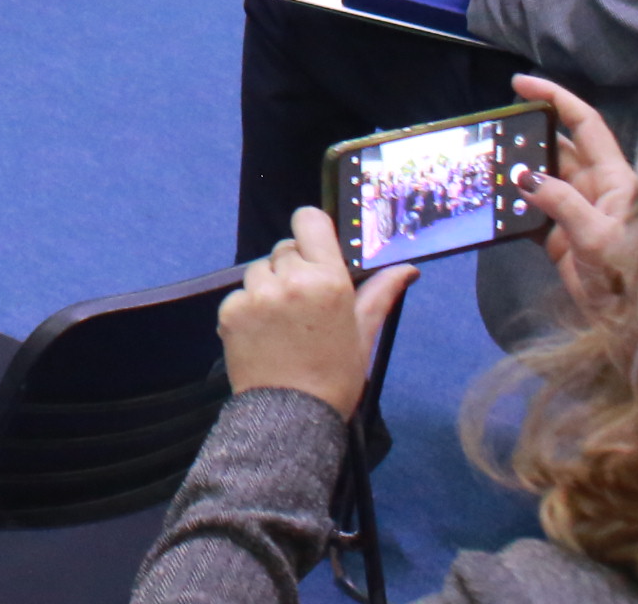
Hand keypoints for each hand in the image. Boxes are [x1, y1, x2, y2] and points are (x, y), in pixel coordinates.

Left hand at [218, 209, 413, 420]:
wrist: (291, 417)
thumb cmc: (335, 376)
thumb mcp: (363, 334)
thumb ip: (380, 294)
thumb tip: (407, 269)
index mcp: (327, 280)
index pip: (308, 220)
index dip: (311, 232)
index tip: (315, 252)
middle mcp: (290, 279)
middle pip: (284, 248)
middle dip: (293, 268)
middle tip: (303, 305)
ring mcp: (256, 294)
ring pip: (259, 270)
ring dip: (269, 287)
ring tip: (282, 323)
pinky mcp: (230, 310)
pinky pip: (239, 294)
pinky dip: (248, 309)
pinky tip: (263, 334)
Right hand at [512, 75, 637, 320]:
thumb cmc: (632, 277)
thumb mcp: (599, 238)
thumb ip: (562, 203)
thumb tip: (524, 176)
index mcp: (614, 178)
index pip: (584, 124)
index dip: (555, 97)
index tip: (520, 83)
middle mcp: (595, 189)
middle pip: (556, 148)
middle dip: (525, 136)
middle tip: (490, 133)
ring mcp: (578, 213)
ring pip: (540, 179)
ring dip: (515, 172)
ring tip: (483, 165)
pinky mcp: (563, 239)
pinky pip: (531, 212)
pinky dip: (511, 207)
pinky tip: (491, 205)